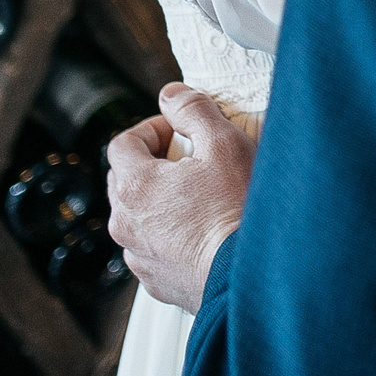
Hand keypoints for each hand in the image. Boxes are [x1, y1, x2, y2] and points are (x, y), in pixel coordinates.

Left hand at [104, 83, 256, 314]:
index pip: (123, 143)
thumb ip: (194, 110)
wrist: (253, 275)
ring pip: (138, 218)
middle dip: (153, 164)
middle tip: (191, 159)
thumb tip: (172, 94)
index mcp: (135, 185)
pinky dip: (172, 237)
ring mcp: (139, 256)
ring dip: (161, 203)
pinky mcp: (158, 282)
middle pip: (125, 180)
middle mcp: (126, 223)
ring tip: (201, 198)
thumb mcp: (224, 144)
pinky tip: (205, 233)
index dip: (151, 129)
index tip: (178, 130)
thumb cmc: (239, 211)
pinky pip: (155, 250)